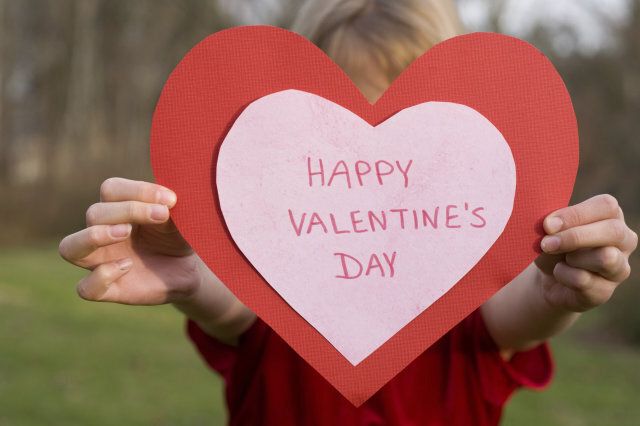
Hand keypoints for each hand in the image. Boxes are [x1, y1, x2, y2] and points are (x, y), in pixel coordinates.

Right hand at [59, 177, 200, 304]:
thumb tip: (165, 201)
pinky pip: (85, 288)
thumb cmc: (176, 237)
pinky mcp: (108, 289)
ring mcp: (100, 262)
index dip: (138, 190)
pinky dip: (102, 276)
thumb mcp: (178, 219)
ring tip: (126, 232)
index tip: (170, 200)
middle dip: (128, 210)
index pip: (111, 189)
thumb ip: (167, 208)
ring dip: (94, 236)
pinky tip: (128, 266)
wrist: (187, 269)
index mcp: (117, 208)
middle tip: (161, 215)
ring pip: (69, 247)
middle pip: (94, 213)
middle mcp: (102, 232)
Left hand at [535, 194, 636, 311]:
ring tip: (560, 259)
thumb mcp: (551, 229)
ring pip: (606, 258)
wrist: (548, 277)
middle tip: (546, 243)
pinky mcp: (606, 291)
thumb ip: (553, 222)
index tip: (548, 224)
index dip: (576, 214)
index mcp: (611, 216)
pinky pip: (584, 280)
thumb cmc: (554, 244)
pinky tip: (560, 273)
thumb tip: (550, 225)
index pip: (607, 206)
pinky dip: (563, 275)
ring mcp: (619, 267)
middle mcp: (624, 240)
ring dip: (573, 257)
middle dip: (575, 237)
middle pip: (613, 231)